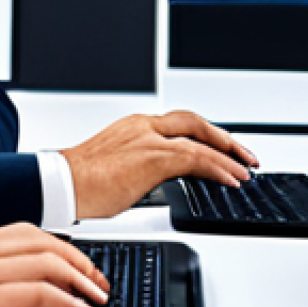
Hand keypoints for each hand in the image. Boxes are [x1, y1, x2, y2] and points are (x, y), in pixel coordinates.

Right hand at [0, 223, 108, 306]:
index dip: (54, 245)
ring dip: (81, 280)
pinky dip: (66, 302)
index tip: (74, 264)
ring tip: (99, 299)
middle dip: (78, 260)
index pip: (17, 232)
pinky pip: (31, 294)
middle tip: (98, 281)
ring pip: (42, 261)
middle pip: (38, 240)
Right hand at [60, 110, 258, 219]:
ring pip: (201, 141)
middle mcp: (143, 126)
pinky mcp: (155, 157)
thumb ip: (139, 166)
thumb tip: (154, 183)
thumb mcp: (116, 166)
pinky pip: (198, 159)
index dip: (203, 135)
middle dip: (223, 139)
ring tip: (243, 172)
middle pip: (194, 123)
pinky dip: (219, 169)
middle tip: (242, 155)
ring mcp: (149, 139)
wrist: (63, 183)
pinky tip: (230, 180)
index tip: (218, 148)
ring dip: (228, 157)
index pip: (178, 124)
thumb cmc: (80, 181)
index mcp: (133, 126)